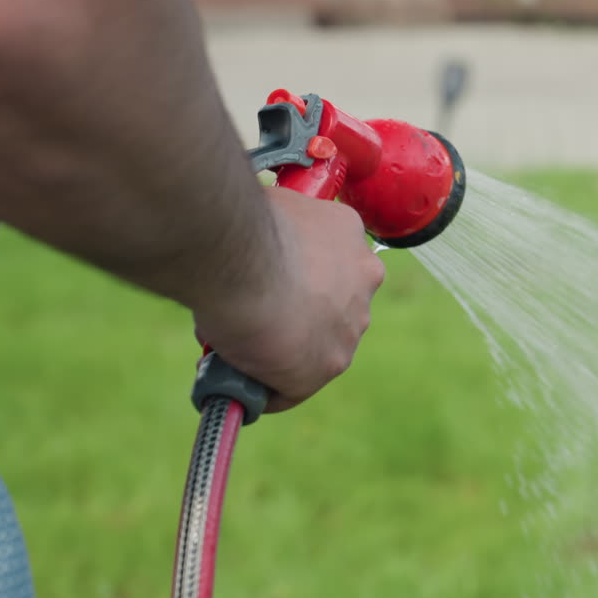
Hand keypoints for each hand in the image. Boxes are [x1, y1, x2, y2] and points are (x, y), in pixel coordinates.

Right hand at [192, 186, 385, 411]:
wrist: (243, 260)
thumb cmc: (245, 226)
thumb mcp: (273, 209)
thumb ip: (277, 227)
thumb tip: (251, 233)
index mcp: (350, 239)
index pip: (330, 265)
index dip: (295, 277)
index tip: (266, 283)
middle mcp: (364, 283)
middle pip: (328, 308)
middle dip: (293, 316)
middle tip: (249, 317)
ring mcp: (351, 327)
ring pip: (313, 348)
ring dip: (280, 354)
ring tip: (233, 349)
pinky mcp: (329, 366)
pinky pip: (292, 387)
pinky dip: (264, 389)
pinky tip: (234, 382)